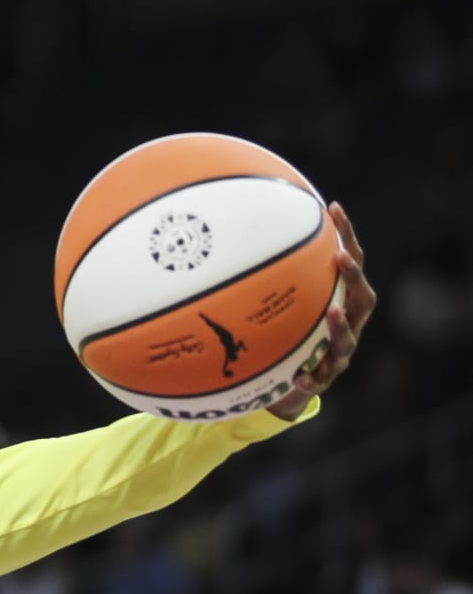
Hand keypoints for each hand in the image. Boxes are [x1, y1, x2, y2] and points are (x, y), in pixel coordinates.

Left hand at [268, 202, 376, 420]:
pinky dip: (309, 377)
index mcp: (340, 301)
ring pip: (347, 340)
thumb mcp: (278, 304)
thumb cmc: (285, 334)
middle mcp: (347, 324)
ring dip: (340, 325)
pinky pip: (318, 380)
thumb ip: (265, 276)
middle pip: (363, 298)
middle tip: (340, 257)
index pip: (350, 263)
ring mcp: (338, 354)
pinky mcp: (323, 380)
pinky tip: (297, 376)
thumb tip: (231, 236)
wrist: (289, 384)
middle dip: (354, 276)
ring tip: (331, 312)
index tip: (333, 208)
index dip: (347, 236)